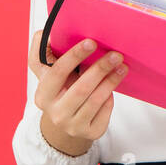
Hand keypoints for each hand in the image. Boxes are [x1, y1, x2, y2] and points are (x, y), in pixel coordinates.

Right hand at [27, 31, 127, 154]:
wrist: (65, 124)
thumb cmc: (60, 90)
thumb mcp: (48, 74)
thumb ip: (44, 52)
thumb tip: (47, 31)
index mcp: (43, 95)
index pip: (57, 73)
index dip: (74, 56)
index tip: (91, 42)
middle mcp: (55, 113)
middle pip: (81, 88)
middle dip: (100, 69)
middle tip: (116, 54)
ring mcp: (72, 126)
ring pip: (96, 100)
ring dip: (111, 81)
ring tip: (122, 66)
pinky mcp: (90, 133)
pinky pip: (105, 111)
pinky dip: (110, 97)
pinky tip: (113, 86)